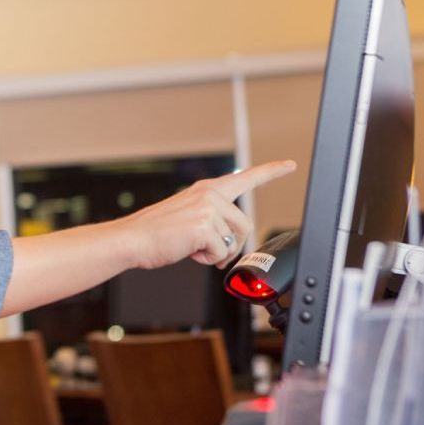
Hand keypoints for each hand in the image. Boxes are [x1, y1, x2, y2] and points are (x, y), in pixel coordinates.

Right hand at [123, 160, 295, 269]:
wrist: (134, 238)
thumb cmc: (157, 232)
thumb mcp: (189, 217)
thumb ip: (212, 220)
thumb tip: (230, 242)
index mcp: (207, 189)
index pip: (246, 177)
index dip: (271, 171)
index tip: (289, 165)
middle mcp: (210, 194)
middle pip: (245, 224)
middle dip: (234, 243)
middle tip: (212, 252)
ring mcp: (208, 209)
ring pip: (234, 241)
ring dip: (218, 253)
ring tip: (196, 249)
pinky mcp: (204, 226)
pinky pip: (221, 253)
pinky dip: (207, 259)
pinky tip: (189, 251)